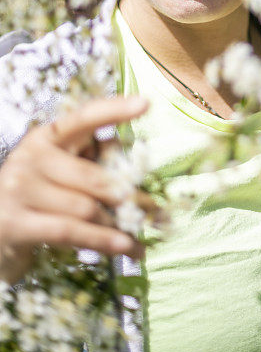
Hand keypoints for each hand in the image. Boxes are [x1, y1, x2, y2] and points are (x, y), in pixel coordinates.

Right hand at [0, 95, 149, 284]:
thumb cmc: (35, 198)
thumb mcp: (57, 171)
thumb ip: (89, 163)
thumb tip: (135, 171)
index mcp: (45, 137)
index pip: (83, 118)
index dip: (114, 110)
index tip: (146, 103)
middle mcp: (30, 157)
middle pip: (95, 177)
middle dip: (129, 198)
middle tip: (155, 212)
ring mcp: (19, 189)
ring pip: (87, 208)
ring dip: (118, 226)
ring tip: (139, 238)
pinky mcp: (14, 223)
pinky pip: (70, 231)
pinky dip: (103, 240)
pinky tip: (126, 247)